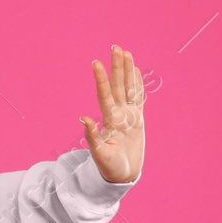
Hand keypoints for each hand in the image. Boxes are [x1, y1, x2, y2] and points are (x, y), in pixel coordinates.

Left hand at [80, 44, 145, 183]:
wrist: (120, 176)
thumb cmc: (109, 168)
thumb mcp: (99, 154)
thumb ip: (92, 136)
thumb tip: (83, 118)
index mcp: (109, 121)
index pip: (105, 95)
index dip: (101, 80)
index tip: (95, 63)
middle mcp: (118, 115)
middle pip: (118, 86)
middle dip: (117, 67)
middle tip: (115, 47)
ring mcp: (128, 116)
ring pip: (128, 89)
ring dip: (127, 71)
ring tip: (125, 53)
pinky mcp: (137, 120)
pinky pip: (138, 99)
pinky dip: (137, 85)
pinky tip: (136, 72)